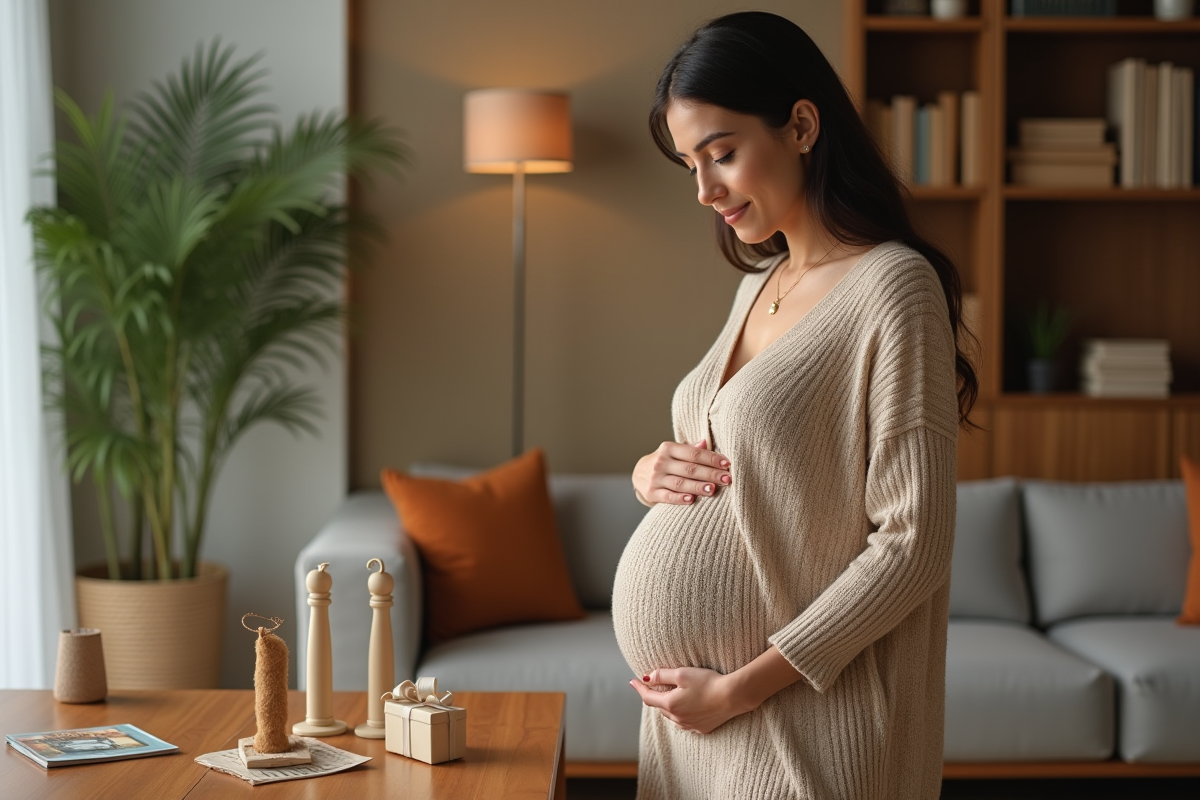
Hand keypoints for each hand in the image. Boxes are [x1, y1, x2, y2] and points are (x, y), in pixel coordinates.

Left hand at [629, 667, 749, 733]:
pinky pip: (685, 722)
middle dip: (655, 696)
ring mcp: (690, 725)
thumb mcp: (682, 673)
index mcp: (670, 704)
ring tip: (671, 695)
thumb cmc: (708, 682)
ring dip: (668, 706)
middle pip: (660, 707)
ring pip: (672, 716)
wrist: (733, 696)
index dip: (639, 688)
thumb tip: (647, 677)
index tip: (632, 681)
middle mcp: (678, 718)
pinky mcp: (702, 728)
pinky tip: (688, 707)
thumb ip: (662, 675)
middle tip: (654, 685)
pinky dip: (681, 714)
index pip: (648, 697)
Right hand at [632, 439, 731, 505]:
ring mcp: (655, 478)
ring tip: (713, 489)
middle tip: (727, 479)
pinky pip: (667, 497)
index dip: (712, 459)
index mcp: (668, 448)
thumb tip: (705, 442)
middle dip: (710, 474)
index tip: (727, 464)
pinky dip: (679, 498)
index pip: (694, 453)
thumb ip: (690, 449)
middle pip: (690, 469)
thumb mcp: (674, 452)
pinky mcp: (651, 493)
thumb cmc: (665, 462)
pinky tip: (692, 500)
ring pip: (680, 483)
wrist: (638, 474)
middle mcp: (661, 462)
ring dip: (698, 487)